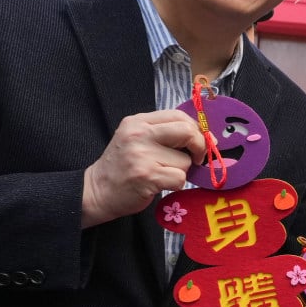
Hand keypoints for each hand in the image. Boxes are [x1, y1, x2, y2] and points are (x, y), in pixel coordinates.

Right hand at [81, 111, 205, 226]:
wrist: (98, 190)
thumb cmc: (124, 166)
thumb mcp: (138, 140)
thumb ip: (165, 134)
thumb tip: (208, 138)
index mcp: (138, 121)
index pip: (178, 115)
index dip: (196, 129)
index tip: (200, 142)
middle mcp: (139, 134)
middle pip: (187, 132)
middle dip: (200, 147)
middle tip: (196, 159)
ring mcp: (142, 155)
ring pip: (185, 161)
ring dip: (181, 171)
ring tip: (161, 174)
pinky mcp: (147, 176)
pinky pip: (180, 178)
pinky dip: (175, 184)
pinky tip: (160, 184)